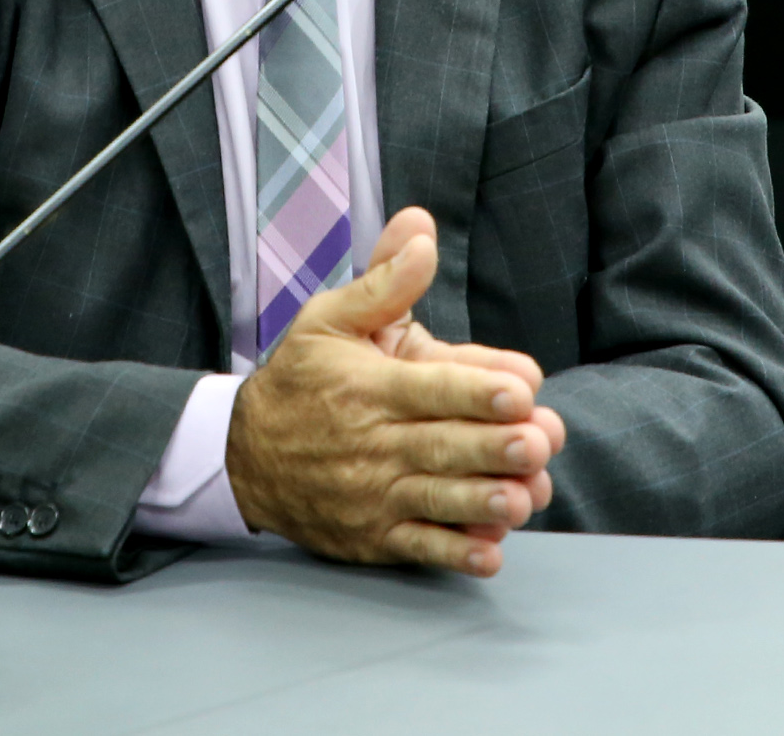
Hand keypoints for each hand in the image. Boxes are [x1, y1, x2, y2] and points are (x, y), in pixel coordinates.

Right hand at [225, 207, 565, 575]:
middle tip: (539, 442)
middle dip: (493, 446)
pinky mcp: (372, 536)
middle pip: (441, 445)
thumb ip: (383, 280)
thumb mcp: (329, 318)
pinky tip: (491, 552)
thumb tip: (421, 230)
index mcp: (367, 386)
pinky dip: (454, 552)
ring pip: (435, 499)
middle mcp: (370, 443)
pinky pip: (417, 547)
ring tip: (525, 497)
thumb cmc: (299, 379)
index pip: (428, 388)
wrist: (244, 456)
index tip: (520, 390)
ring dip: (483, 500)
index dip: (475, 390)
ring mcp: (371, 496)